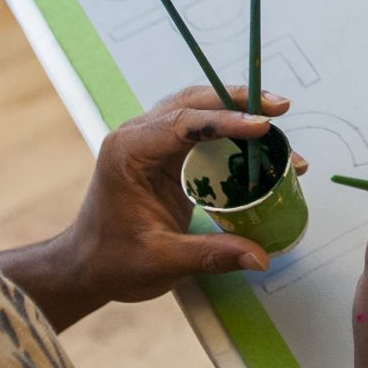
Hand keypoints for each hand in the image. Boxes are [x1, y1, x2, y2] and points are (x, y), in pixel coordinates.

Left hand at [3, 88, 307, 327]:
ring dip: (238, 112)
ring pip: (199, 110)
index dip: (225, 121)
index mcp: (129, 153)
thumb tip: (260, 257)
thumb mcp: (161, 261)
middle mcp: (139, 137)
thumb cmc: (112, 261)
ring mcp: (151, 142)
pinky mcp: (165, 154)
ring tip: (278, 121)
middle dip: (238, 101)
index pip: (182, 124)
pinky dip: (232, 135)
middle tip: (280, 108)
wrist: (87, 266)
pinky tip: (259, 146)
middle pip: (193, 103)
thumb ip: (211, 255)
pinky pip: (202, 132)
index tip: (262, 125)